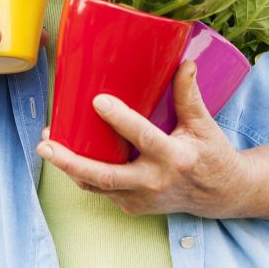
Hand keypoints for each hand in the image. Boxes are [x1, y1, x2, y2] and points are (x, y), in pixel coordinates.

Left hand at [36, 61, 254, 217]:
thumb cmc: (212, 154)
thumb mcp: (204, 124)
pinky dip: (83, 175)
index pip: (143, 137)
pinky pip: (103, 191)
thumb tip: (184, 61)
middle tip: (46, 143)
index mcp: (175, 158)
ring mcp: (143, 198)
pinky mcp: (134, 206)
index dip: (120, 120)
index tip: (98, 100)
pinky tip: (67, 155)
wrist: (222, 195)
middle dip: (72, 161)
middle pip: (107, 176)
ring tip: (47, 145)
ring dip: (70, 168)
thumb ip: (188, 94)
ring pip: (98, 187)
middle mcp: (155, 182)